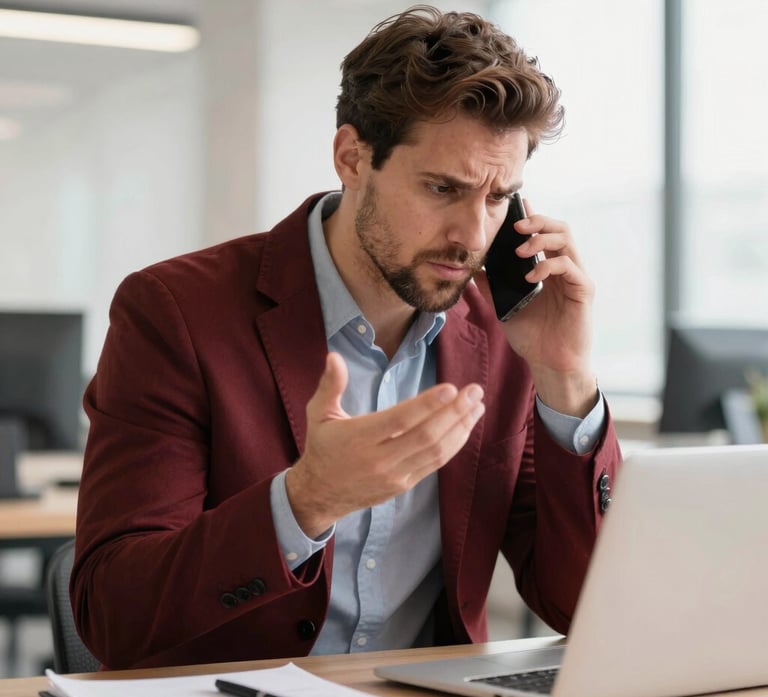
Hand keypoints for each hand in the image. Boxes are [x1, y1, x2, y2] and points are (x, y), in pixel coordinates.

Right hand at [285, 352, 484, 537]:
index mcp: (359, 438)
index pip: (399, 421)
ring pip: (435, 451)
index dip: (427, 405)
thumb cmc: (322, 447)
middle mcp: (379, 459)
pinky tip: (465, 427)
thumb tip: (334, 357)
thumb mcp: (318, 413)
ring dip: (460, 428)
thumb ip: (330, 385)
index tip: (451, 388)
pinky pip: (434, 464)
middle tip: (475, 391)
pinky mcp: (404, 485)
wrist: (321, 493)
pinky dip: (453, 445)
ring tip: (478, 406)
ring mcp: (395, 475)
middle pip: (425, 436)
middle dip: (454, 412)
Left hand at [478, 200, 596, 415]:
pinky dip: (547, 265)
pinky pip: (568, 265)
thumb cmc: (532, 337)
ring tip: (520, 248)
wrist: (549, 364)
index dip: (532, 217)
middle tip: (516, 226)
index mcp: (548, 269)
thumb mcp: (504, 307)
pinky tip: (531, 276)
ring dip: (541, 238)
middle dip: (537, 220)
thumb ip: (492, 286)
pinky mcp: (583, 290)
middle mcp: (565, 269)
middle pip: (559, 228)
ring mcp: (576, 278)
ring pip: (566, 239)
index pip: (543, 234)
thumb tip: (473, 268)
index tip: (516, 204)